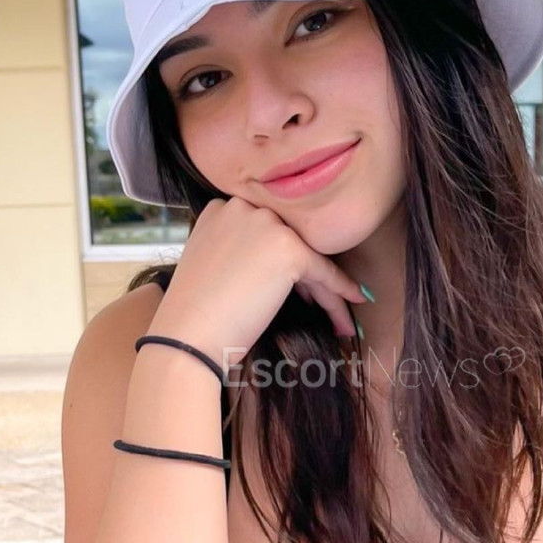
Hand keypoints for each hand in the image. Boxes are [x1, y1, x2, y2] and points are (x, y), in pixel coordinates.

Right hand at [150, 196, 367, 370]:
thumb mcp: (212, 263)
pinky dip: (341, 290)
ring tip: (339, 320)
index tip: (298, 290)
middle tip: (320, 305)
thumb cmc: (196, 314)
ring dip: (327, 291)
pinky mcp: (288, 249)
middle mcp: (244, 206)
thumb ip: (239, 250)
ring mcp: (266, 225)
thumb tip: (280, 266)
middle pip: (291, 242)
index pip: (268, 232)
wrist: (186, 336)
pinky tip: (356, 301)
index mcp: (222, 208)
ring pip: (309, 258)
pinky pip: (325, 272)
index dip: (284, 263)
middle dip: (308, 277)